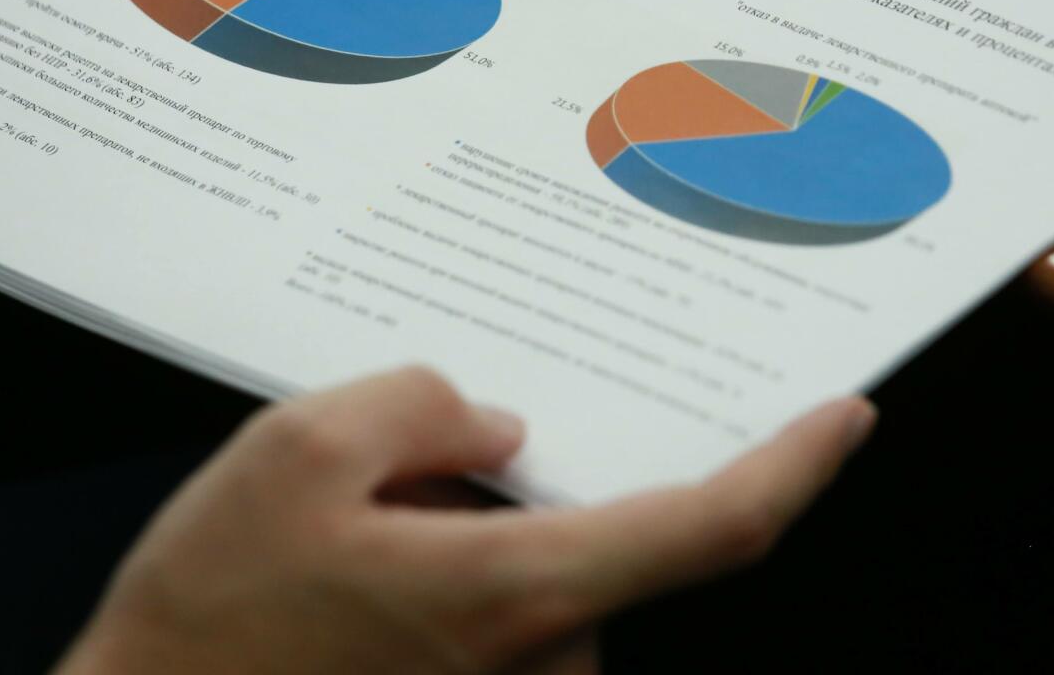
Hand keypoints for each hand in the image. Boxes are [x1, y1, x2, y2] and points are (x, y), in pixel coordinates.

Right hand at [60, 366, 875, 674]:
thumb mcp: (295, 454)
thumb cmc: (207, 624)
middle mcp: (537, 666)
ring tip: (348, 518)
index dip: (795, 467)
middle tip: (414, 450)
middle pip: (593, 537)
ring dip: (471, 530)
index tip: (846, 416)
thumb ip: (420, 404)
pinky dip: (453, 575)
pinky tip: (353, 562)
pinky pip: (500, 622)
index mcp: (517, 595)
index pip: (714, 527)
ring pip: (535, 578)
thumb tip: (493, 424)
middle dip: (521, 478)